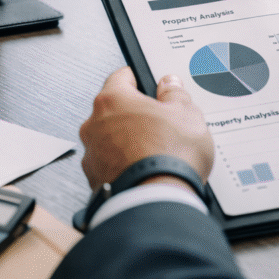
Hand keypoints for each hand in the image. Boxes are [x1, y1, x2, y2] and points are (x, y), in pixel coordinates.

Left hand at [79, 68, 213, 193]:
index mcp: (112, 100)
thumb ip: (175, 94)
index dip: (140, 78)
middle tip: (161, 122)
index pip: (122, 76)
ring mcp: (92, 153)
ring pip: (111, 138)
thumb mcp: (186, 115)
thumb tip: (170, 85)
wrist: (156, 202)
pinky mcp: (95, 179)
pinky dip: (124, 164)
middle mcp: (94, 124)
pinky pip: (110, 163)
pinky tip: (145, 169)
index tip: (150, 83)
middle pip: (115, 109)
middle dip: (136, 114)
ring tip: (156, 151)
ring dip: (128, 141)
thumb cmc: (168, 157)